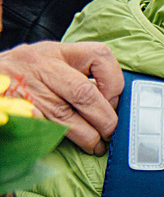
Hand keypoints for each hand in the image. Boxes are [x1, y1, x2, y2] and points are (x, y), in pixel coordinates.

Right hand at [0, 43, 121, 151]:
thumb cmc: (24, 72)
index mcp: (56, 51)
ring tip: (96, 145)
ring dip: (87, 136)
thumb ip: (79, 75)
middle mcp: (41, 65)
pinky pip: (43, 127)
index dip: (114, 82)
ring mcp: (26, 88)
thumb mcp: (50, 61)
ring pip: (65, 115)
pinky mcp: (16, 109)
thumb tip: (113, 103)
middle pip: (83, 93)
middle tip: (110, 132)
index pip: (99, 56)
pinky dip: (62, 139)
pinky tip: (73, 145)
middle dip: (104, 119)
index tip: (113, 100)